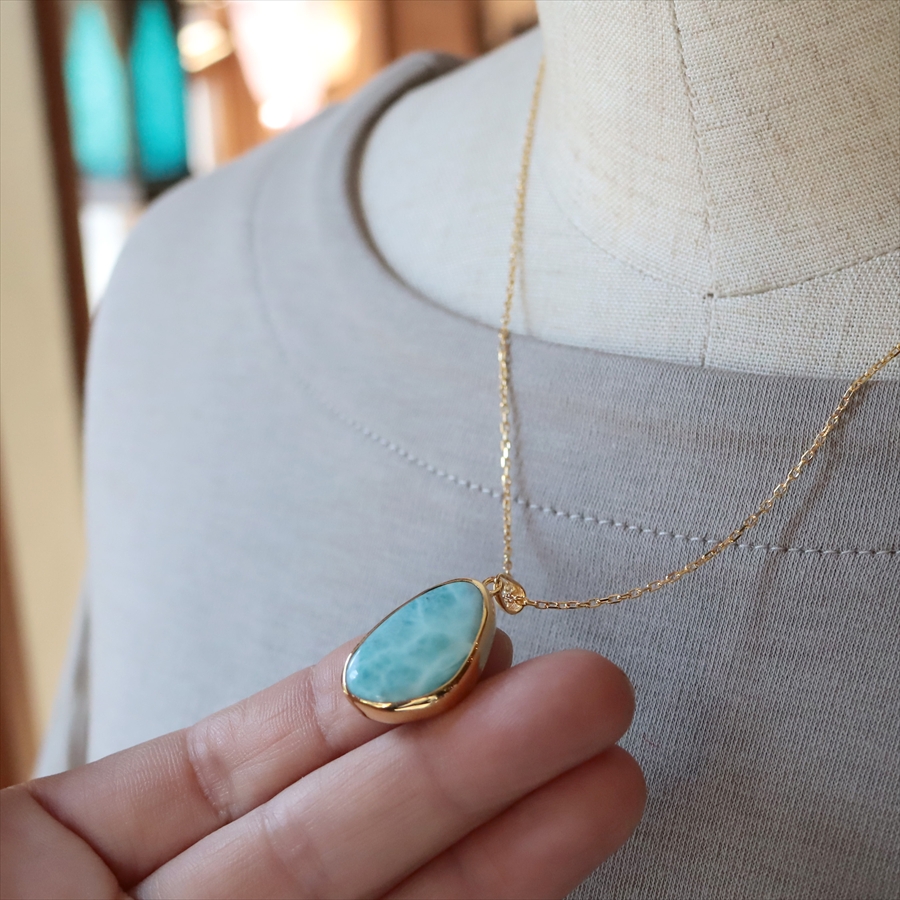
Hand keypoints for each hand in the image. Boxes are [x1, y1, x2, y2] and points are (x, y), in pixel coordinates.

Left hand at [0, 633, 643, 898]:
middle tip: (591, 686)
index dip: (362, 694)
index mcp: (68, 868)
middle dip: (471, 754)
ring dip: (507, 842)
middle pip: (342, 834)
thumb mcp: (20, 867)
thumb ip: (193, 791)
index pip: (248, 764)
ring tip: (606, 763)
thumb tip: (341, 680)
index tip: (465, 634)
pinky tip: (552, 873)